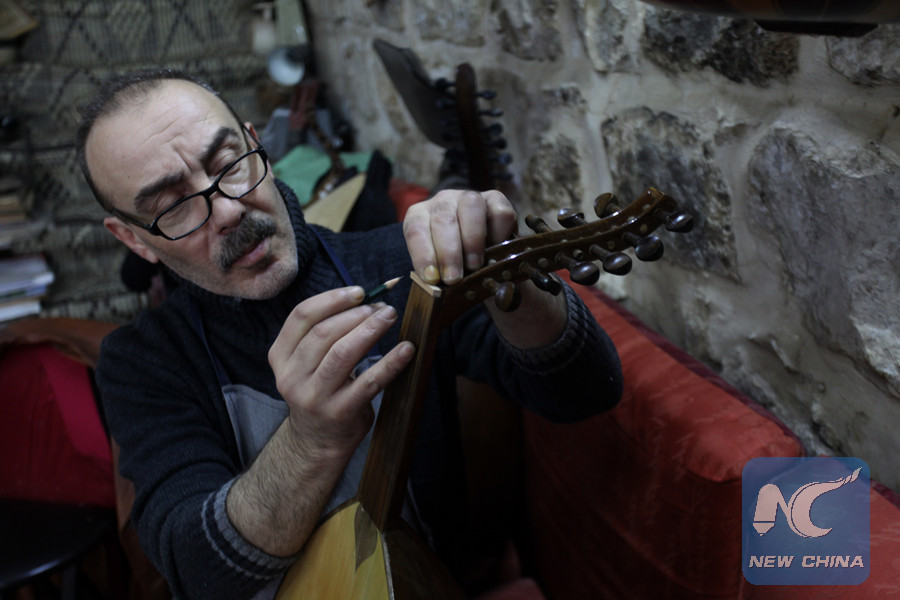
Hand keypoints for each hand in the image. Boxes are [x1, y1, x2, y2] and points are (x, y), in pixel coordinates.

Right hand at [268, 286, 414, 457]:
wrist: (317, 441)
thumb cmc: (319, 391)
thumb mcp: (306, 363)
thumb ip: (323, 334)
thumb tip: (366, 301)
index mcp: (280, 357)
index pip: (301, 316)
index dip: (331, 299)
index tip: (359, 292)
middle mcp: (292, 376)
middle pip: (323, 333)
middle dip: (356, 314)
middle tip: (382, 306)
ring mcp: (314, 396)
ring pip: (342, 353)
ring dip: (370, 330)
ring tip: (389, 317)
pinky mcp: (340, 412)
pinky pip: (369, 381)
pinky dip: (390, 362)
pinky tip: (406, 349)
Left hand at [402, 189, 516, 284]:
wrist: (482, 255)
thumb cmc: (455, 264)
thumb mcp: (440, 269)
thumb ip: (438, 276)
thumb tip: (440, 291)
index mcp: (420, 215)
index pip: (416, 230)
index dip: (423, 255)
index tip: (432, 278)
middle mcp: (443, 201)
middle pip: (443, 219)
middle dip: (448, 253)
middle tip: (454, 278)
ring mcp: (470, 197)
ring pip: (471, 207)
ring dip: (473, 239)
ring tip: (475, 265)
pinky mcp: (496, 199)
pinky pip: (499, 212)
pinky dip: (499, 233)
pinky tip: (496, 251)